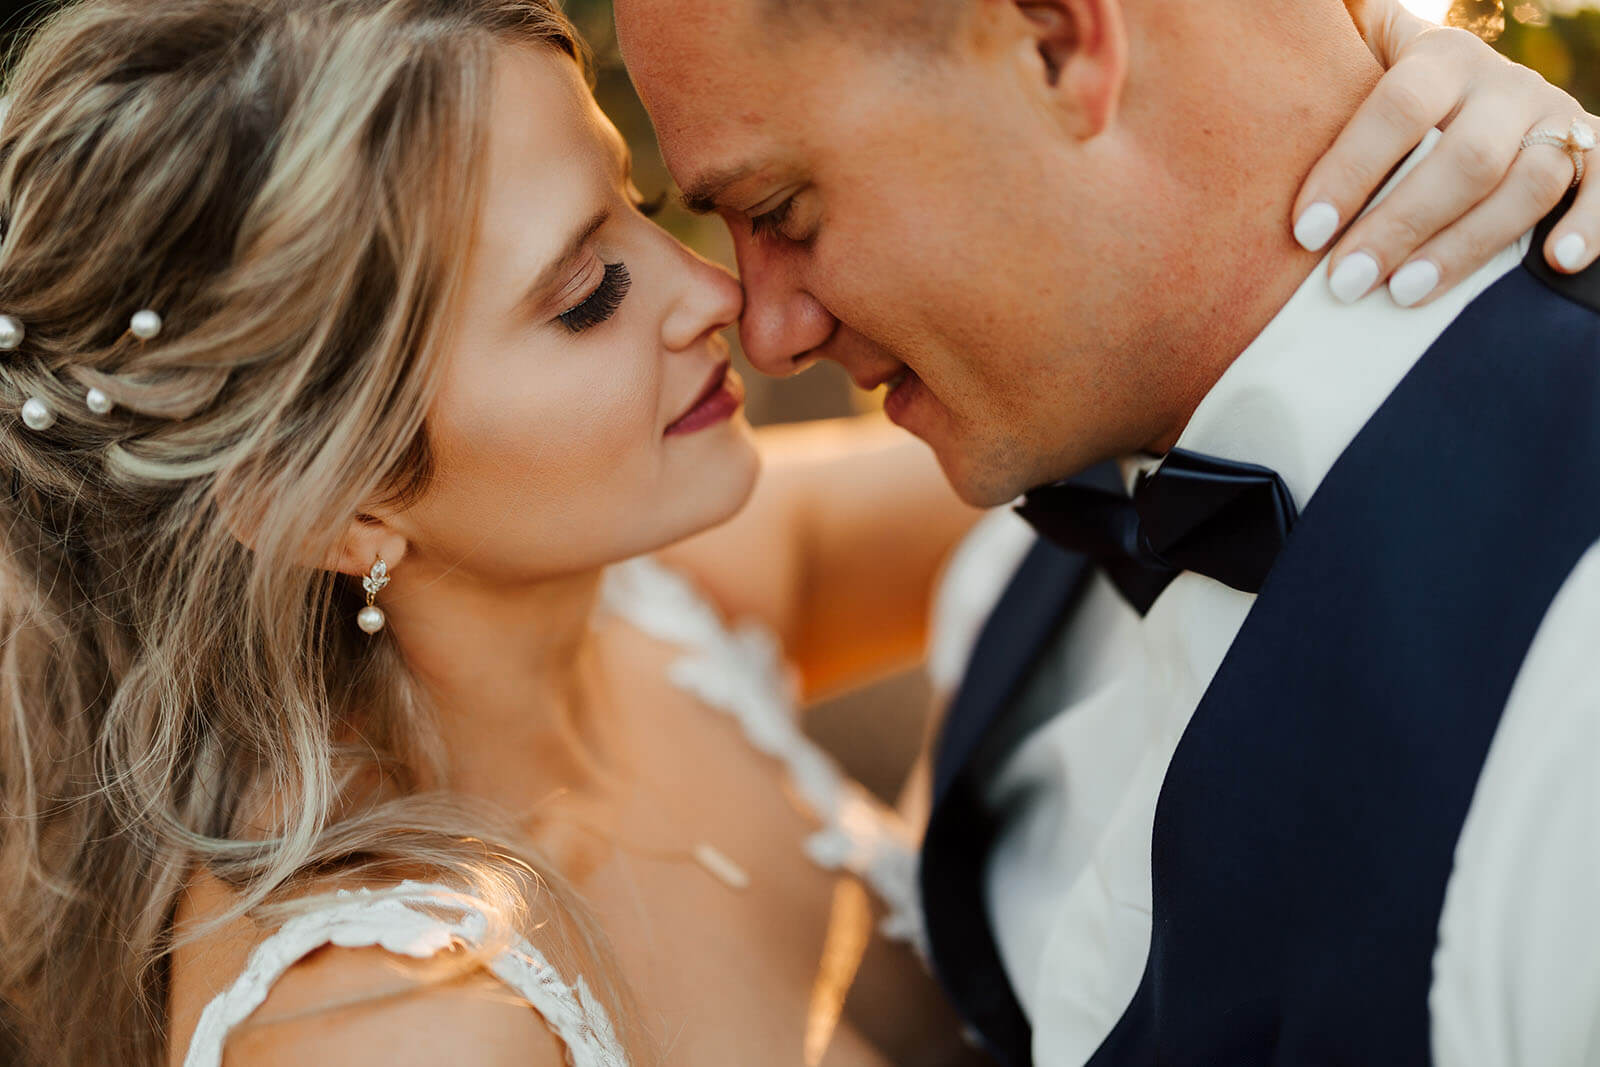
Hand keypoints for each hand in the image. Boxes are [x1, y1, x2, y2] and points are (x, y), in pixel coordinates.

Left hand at [1292, 0, 1596, 306]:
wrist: (1483, 92)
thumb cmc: (1396, 92)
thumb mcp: (1368, 54)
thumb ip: (1335, 38)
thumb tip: (1274, 17)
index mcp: (1442, 58)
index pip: (1398, 108)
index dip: (1351, 169)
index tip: (1305, 230)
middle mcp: (1504, 86)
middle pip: (1462, 159)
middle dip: (1400, 224)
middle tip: (1345, 283)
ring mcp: (1553, 120)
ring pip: (1526, 184)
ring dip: (1466, 245)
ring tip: (1403, 294)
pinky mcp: (1592, 153)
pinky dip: (1590, 222)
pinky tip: (1557, 262)